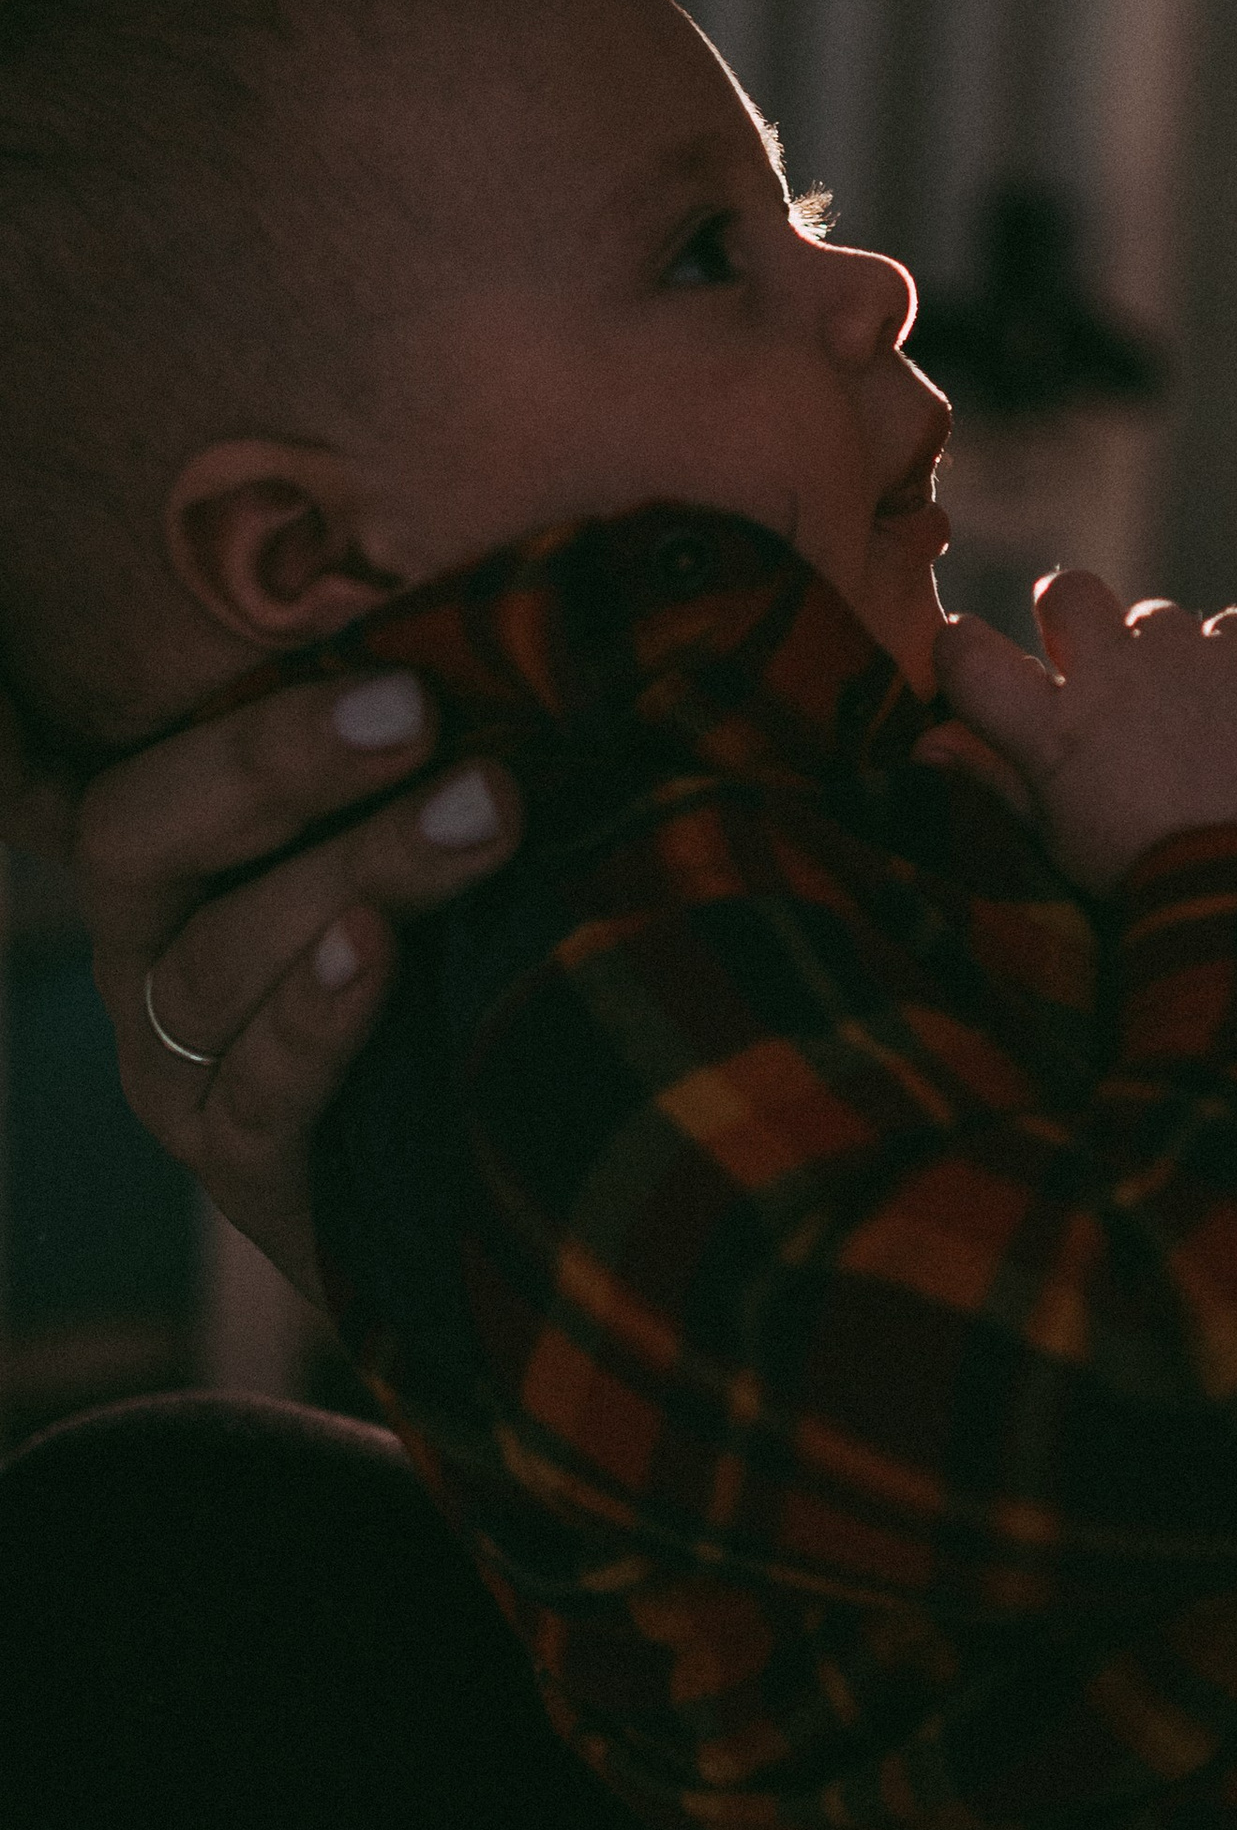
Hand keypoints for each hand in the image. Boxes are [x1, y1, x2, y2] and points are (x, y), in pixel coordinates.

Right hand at [65, 673, 522, 1302]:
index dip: (252, 726)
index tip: (402, 683)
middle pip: (149, 841)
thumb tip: (495, 652)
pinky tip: (378, 953)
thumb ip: (416, 764)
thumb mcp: (418, 849)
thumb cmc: (443, 963)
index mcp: (169, 857)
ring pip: (219, 962)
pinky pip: (259, 1092)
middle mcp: (147, 954)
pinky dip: (317, 1020)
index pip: (150, 773)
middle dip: (282, 766)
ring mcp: (176, 1070)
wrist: (472, 1178)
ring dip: (354, 874)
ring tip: (476, 814)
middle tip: (423, 714)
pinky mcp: (237, 1169)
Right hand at [929, 572, 1236, 893]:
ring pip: (1156, 616)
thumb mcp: (1061, 841)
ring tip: (1182, 711)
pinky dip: (1232, 658)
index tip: (967, 653)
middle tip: (1087, 654)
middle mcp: (1112, 674)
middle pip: (1069, 592)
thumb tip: (926, 745)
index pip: (970, 657)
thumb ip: (996, 782)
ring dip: (1160, 651)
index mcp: (1052, 729)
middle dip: (1069, 612)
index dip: (960, 647)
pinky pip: (1232, 627)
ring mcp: (1185, 657)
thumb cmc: (1152, 876)